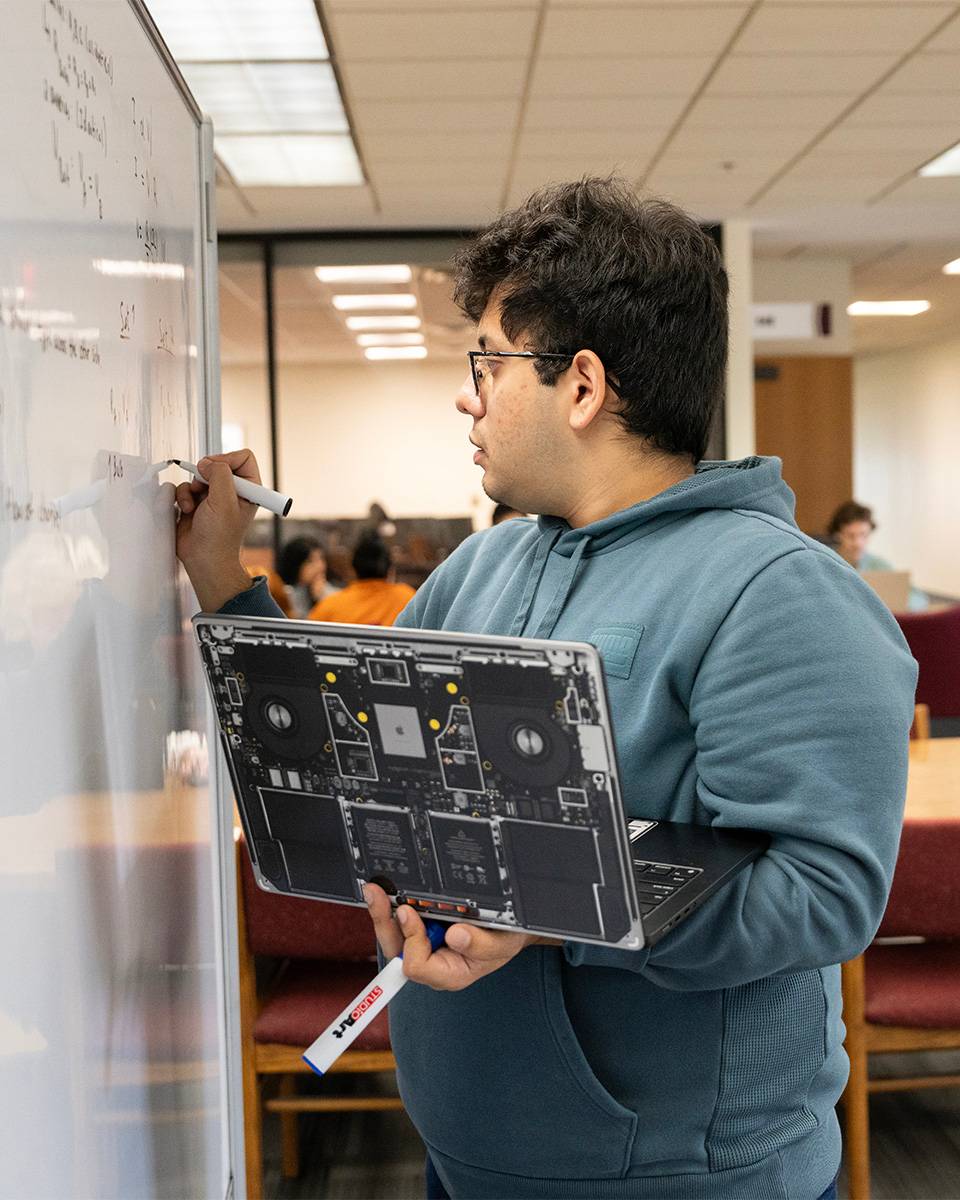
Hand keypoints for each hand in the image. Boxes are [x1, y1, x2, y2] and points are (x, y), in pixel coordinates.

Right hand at [175, 450, 261, 610]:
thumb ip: (219, 474)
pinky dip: (182, 497)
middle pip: (217, 464)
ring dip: (191, 488)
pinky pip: (184, 487)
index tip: (216, 471)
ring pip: (198, 476)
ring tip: (194, 506)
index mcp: (248, 490)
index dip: (227, 459)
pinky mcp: (196, 503)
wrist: (203, 559)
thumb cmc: (219, 538)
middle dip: (205, 475)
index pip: (243, 458)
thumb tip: (207, 463)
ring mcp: (213, 497)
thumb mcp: (224, 501)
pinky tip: (187, 511)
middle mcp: (232, 491)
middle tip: (204, 489)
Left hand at [363, 883, 555, 990]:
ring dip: (384, 914)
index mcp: (449, 974)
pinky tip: (389, 892)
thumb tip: (455, 935)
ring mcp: (426, 949)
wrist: (509, 929)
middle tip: (376, 895)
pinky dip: (394, 908)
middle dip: (383, 923)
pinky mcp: (423, 933)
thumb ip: (480, 944)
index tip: (409, 912)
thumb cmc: (505, 939)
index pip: (417, 966)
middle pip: (396, 951)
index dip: (410, 939)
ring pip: (394, 938)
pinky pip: (401, 926)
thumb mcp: (501, 942)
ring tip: (377, 890)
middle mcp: (432, 964)